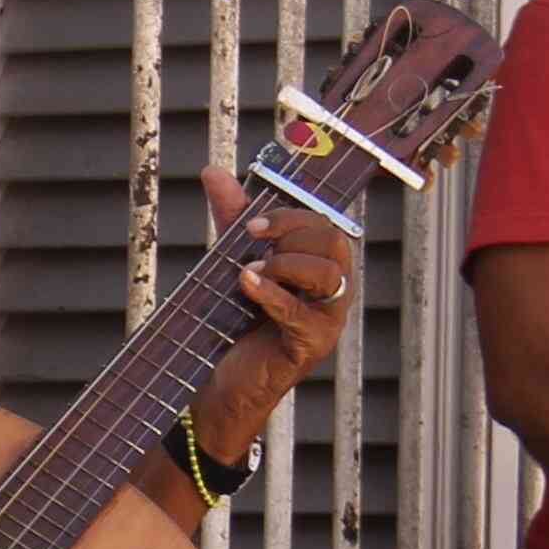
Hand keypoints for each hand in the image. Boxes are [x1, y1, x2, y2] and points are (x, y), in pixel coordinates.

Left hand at [184, 169, 354, 464]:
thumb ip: (232, 217)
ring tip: (249, 272)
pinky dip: (271, 294)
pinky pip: (302, 313)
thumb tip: (213, 171)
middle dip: (291, 235)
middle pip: (334, 242)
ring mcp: (329, 319)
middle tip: (252, 243)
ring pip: (329, 274)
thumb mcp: (235, 258)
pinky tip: (245, 285)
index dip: (291, 216)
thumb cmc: (238, 318)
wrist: (225, 378)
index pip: (325, 224)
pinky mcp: (313, 345)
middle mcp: (335, 290)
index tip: (252, 223)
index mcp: (323, 265)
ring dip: (285, 264)